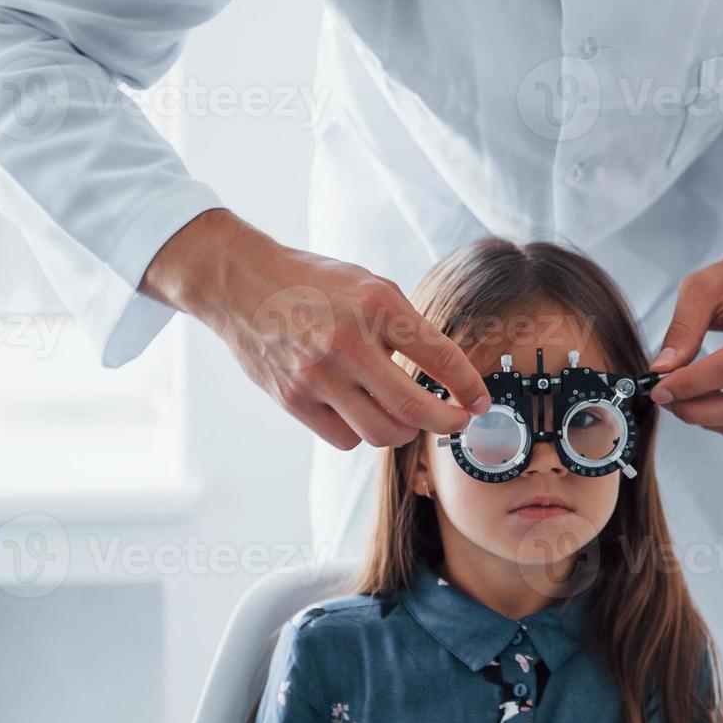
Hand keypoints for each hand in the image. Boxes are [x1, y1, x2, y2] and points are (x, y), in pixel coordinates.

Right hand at [140, 209, 491, 450]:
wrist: (242, 283)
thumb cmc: (314, 283)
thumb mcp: (369, 286)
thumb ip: (406, 327)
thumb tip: (448, 376)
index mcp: (376, 306)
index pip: (441, 357)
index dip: (470, 386)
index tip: (481, 401)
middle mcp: (347, 342)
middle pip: (416, 411)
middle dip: (449, 423)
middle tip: (457, 421)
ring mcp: (317, 375)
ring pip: (382, 433)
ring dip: (404, 432)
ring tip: (407, 417)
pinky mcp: (293, 399)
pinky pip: (345, 438)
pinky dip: (363, 431)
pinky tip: (362, 411)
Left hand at [647, 211, 722, 442]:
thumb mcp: (704, 287)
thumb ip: (683, 328)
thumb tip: (662, 370)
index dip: (692, 384)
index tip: (659, 388)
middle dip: (696, 412)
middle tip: (666, 400)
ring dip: (706, 419)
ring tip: (682, 397)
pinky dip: (721, 420)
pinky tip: (705, 399)